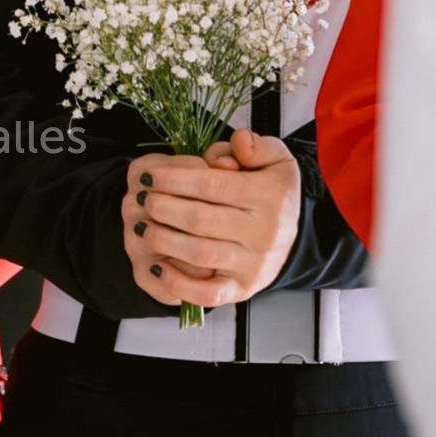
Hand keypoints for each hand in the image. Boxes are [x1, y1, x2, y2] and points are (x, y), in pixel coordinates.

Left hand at [128, 130, 300, 307]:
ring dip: (164, 239)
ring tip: (142, 226)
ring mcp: (254, 264)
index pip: (213, 185)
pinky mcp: (243, 289)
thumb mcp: (274, 158)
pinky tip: (157, 266)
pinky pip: (208, 294)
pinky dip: (179, 283)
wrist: (293, 236)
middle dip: (163, 207)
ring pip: (200, 254)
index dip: (175, 179)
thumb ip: (255, 146)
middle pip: (200, 219)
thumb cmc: (272, 191)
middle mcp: (264, 232)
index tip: (149, 175)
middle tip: (142, 199)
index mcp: (270, 196)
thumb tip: (238, 142)